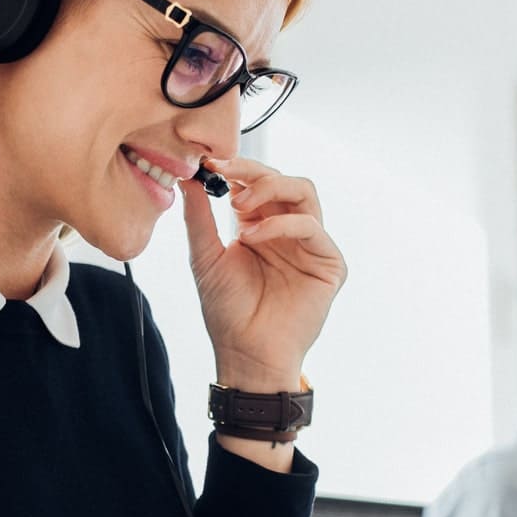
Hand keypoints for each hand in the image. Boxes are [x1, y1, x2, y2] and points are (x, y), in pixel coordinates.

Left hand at [181, 157, 344, 392]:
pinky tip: (252, 237)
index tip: (208, 162)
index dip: (236, 168)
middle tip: (224, 174)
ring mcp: (310, 245)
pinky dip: (281, 224)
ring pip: (304, 192)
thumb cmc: (227, 312)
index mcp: (260, 225)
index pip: (256, 182)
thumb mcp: (205, 257)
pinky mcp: (329, 263)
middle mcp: (287, 230)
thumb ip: (199, 217)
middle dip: (253, 171)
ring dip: (270, 189)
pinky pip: (312, 227)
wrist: (246, 353)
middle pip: (283, 179)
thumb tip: (187, 177)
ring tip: (239, 205)